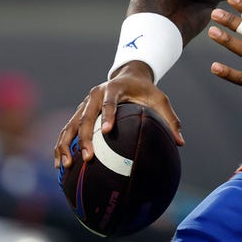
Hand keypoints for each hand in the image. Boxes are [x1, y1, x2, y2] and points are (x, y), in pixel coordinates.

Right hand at [53, 61, 184, 169]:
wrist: (128, 76)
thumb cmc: (146, 90)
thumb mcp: (160, 100)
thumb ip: (170, 120)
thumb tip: (181, 143)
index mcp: (113, 89)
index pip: (110, 102)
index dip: (108, 116)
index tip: (106, 131)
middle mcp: (94, 95)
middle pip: (85, 117)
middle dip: (84, 138)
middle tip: (88, 158)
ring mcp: (84, 104)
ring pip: (70, 125)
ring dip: (66, 145)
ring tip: (67, 165)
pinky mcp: (78, 113)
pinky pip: (66, 130)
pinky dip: (61, 145)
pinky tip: (60, 164)